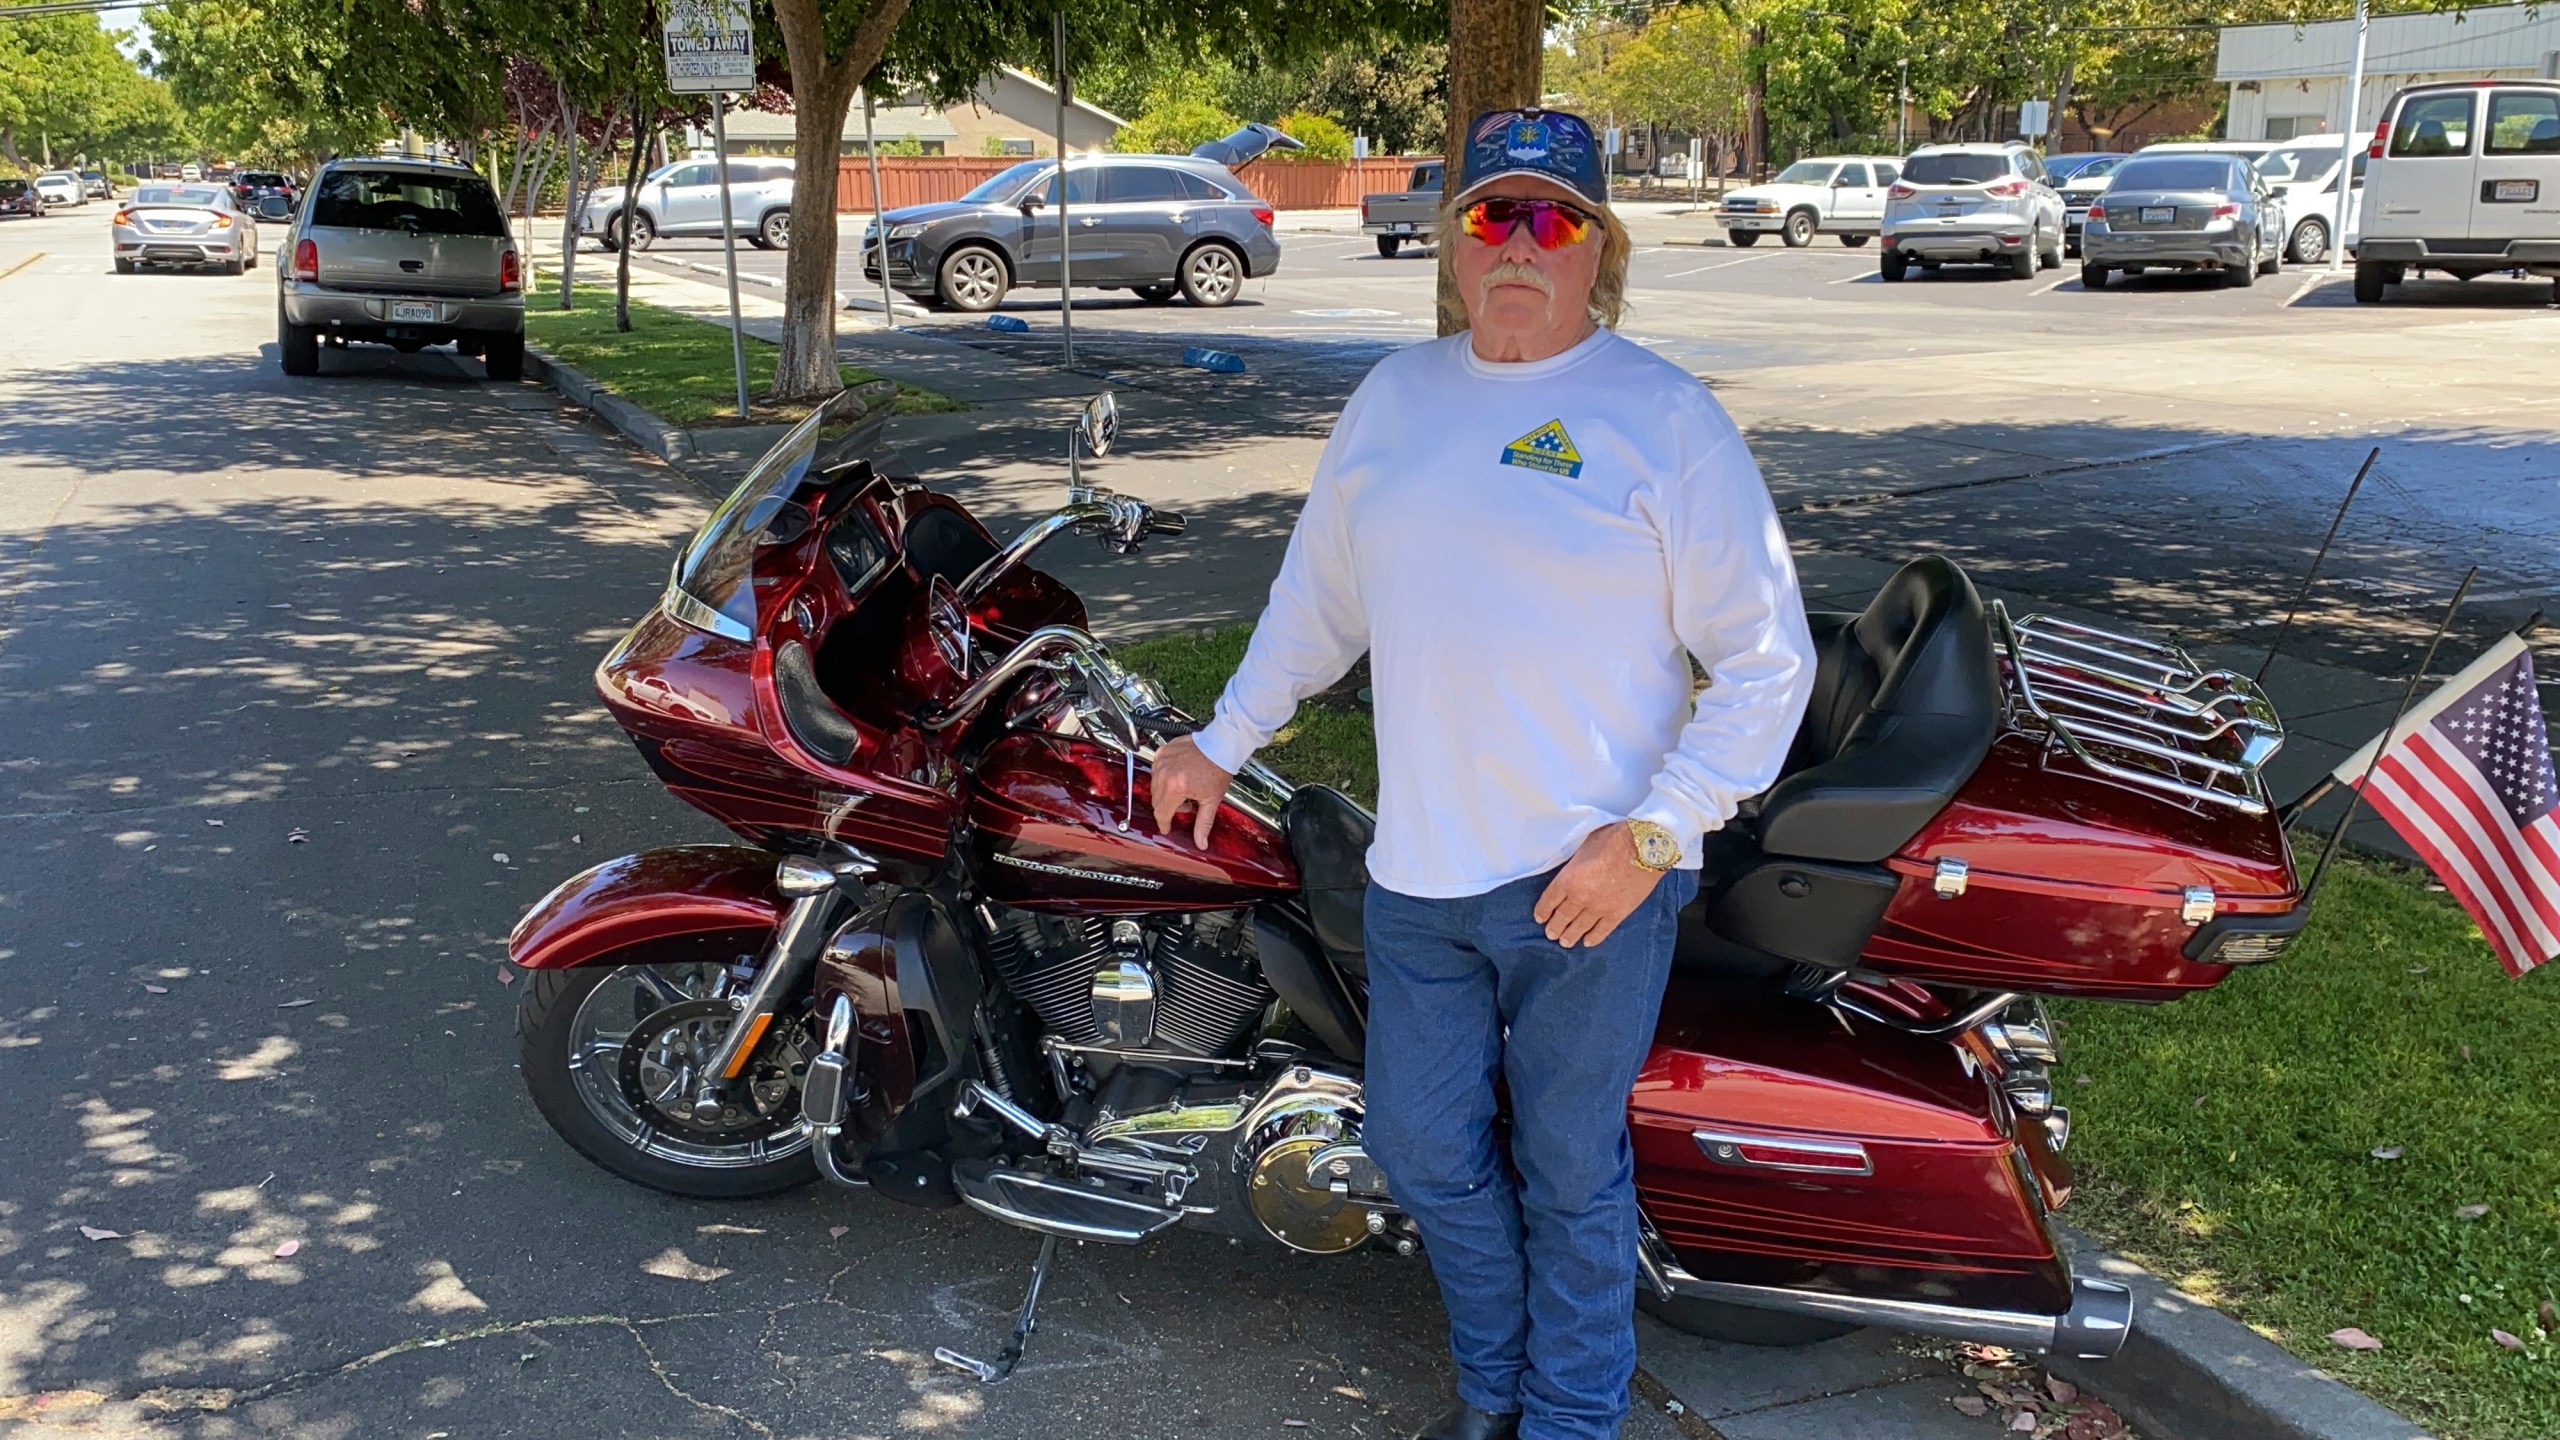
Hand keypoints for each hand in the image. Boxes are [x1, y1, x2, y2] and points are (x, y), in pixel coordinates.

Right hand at [1148, 735, 1234, 848]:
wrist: (1221, 745)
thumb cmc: (1218, 769)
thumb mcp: (1211, 801)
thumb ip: (1203, 824)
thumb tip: (1201, 843)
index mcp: (1175, 787)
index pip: (1162, 812)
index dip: (1164, 824)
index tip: (1166, 828)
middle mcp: (1164, 773)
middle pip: (1157, 800)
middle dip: (1169, 807)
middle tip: (1186, 804)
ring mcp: (1162, 761)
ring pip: (1154, 785)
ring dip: (1166, 791)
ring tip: (1185, 788)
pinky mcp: (1162, 752)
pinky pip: (1156, 770)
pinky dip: (1164, 776)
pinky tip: (1179, 775)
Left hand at [1533, 822, 1667, 948]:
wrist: (1644, 848)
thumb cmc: (1614, 839)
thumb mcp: (1584, 845)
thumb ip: (1574, 863)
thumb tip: (1571, 868)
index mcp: (1569, 879)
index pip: (1549, 900)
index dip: (1543, 911)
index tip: (1540, 918)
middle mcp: (1580, 897)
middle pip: (1562, 917)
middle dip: (1555, 927)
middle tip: (1551, 934)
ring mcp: (1600, 908)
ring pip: (1580, 927)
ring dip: (1570, 936)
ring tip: (1565, 943)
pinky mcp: (1618, 913)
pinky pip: (1602, 930)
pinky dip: (1594, 938)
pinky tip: (1588, 942)